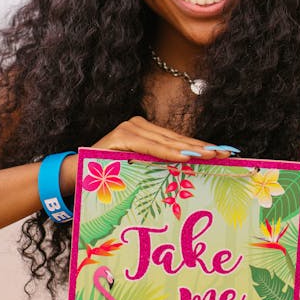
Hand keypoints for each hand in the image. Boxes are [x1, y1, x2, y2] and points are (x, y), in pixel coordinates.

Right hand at [59, 116, 234, 196]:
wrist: (76, 174)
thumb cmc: (109, 174)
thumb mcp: (139, 168)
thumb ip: (157, 165)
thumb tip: (188, 170)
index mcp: (145, 130)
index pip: (177, 139)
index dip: (200, 145)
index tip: (222, 152)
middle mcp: (138, 124)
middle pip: (176, 138)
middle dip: (202, 147)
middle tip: (224, 153)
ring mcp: (130, 128)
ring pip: (167, 142)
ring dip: (191, 150)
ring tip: (210, 156)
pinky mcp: (122, 136)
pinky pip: (151, 147)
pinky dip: (169, 153)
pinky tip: (186, 157)